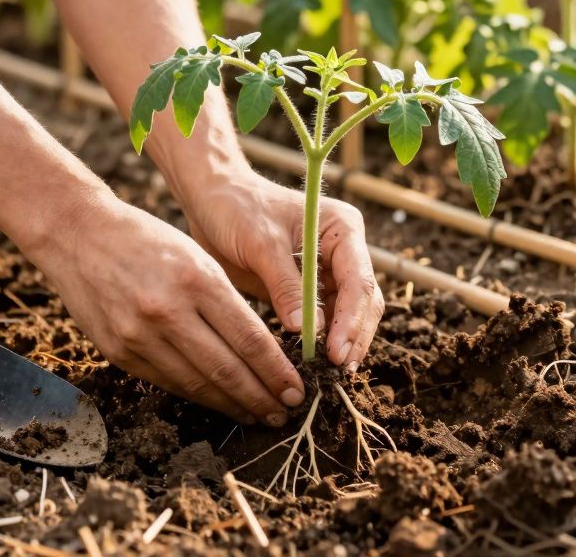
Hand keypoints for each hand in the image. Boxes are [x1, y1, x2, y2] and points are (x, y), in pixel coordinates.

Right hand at [23, 190, 304, 425]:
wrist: (77, 234)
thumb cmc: (146, 239)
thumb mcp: (195, 255)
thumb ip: (225, 301)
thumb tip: (262, 350)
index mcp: (196, 279)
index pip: (249, 338)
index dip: (277, 371)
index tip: (298, 390)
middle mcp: (167, 310)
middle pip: (226, 369)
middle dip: (261, 397)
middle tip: (286, 412)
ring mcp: (139, 335)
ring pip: (197, 384)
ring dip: (233, 405)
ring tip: (258, 414)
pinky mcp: (119, 351)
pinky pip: (167, 382)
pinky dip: (198, 396)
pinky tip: (218, 402)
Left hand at [179, 171, 385, 371]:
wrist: (211, 200)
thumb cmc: (236, 208)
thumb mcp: (261, 243)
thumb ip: (286, 285)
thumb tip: (306, 330)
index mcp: (342, 229)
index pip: (360, 280)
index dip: (352, 320)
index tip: (337, 352)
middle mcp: (343, 251)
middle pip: (364, 302)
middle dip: (353, 337)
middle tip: (337, 372)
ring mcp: (328, 271)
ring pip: (348, 315)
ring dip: (341, 343)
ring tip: (327, 374)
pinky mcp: (309, 289)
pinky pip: (323, 319)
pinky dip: (320, 340)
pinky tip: (310, 362)